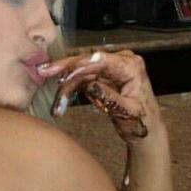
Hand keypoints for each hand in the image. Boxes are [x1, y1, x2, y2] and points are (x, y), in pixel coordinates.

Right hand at [37, 49, 162, 143]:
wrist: (145, 129)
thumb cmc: (141, 122)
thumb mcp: (127, 112)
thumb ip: (110, 98)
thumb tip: (91, 86)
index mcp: (130, 66)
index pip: (102, 61)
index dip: (81, 65)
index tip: (64, 72)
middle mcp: (120, 61)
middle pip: (87, 61)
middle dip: (65, 70)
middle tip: (44, 71)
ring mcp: (110, 68)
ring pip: (81, 71)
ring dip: (65, 86)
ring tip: (56, 105)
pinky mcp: (101, 76)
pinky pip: (81, 79)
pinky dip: (70, 90)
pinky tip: (60, 102)